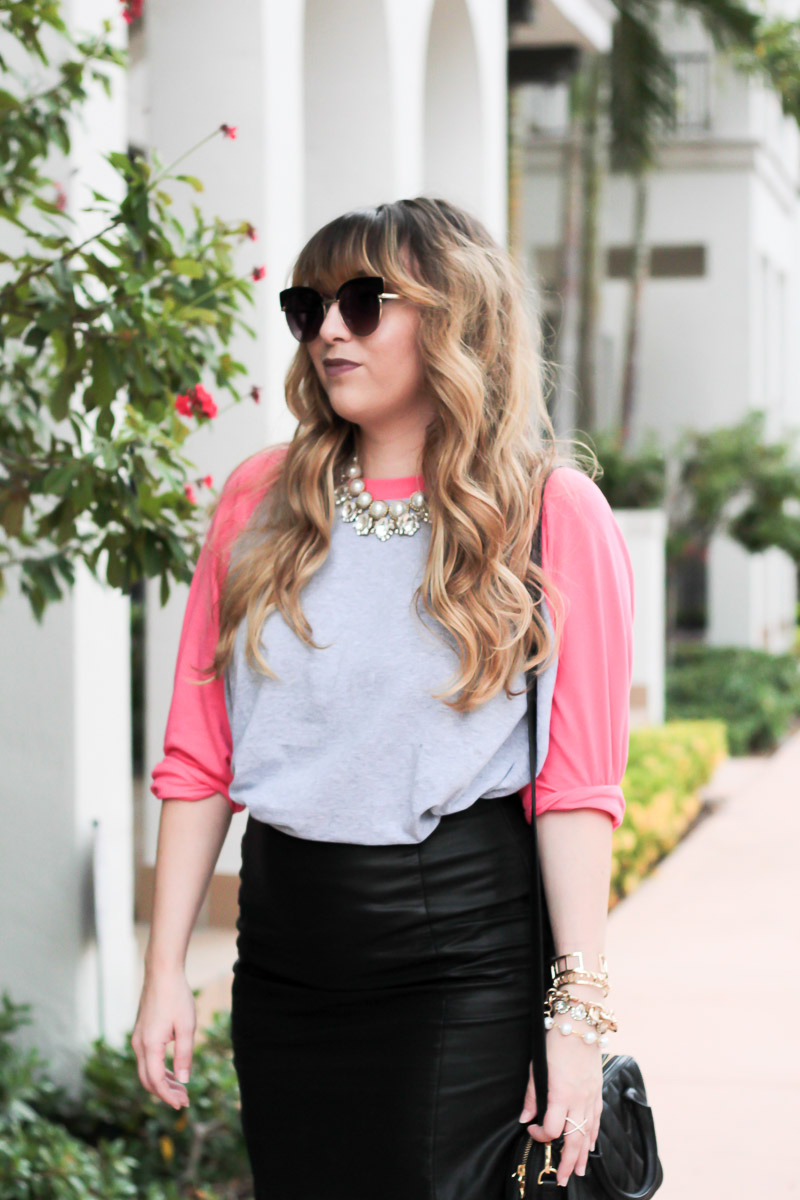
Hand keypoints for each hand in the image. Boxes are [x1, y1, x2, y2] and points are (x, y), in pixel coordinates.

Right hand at [130, 967, 195, 1110]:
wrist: (162, 973)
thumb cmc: (177, 997)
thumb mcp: (186, 1027)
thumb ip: (185, 1054)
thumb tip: (184, 1080)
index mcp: (150, 1045)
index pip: (156, 1081)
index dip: (168, 1096)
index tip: (183, 1105)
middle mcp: (139, 1045)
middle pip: (148, 1080)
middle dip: (165, 1093)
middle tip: (184, 1100)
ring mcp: (138, 1039)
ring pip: (146, 1070)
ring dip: (162, 1082)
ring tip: (181, 1089)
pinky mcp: (141, 1033)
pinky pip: (147, 1059)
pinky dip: (159, 1070)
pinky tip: (173, 1072)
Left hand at [518, 1029, 602, 1187]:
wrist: (580, 1025)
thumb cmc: (555, 1042)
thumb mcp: (536, 1067)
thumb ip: (531, 1095)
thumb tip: (525, 1119)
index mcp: (561, 1094)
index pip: (553, 1129)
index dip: (541, 1136)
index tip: (533, 1131)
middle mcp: (579, 1099)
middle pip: (575, 1140)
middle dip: (569, 1162)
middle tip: (564, 1179)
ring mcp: (591, 1097)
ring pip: (588, 1133)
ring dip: (583, 1154)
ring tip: (579, 1171)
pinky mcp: (597, 1092)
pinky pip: (597, 1120)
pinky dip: (593, 1135)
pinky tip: (590, 1145)